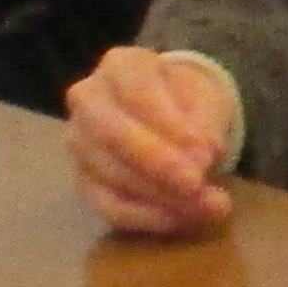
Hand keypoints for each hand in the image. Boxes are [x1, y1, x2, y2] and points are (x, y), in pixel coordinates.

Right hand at [68, 46, 238, 239]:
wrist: (171, 113)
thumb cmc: (186, 100)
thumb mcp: (206, 99)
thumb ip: (205, 124)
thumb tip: (201, 158)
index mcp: (121, 65)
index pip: (138, 93)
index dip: (171, 125)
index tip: (207, 153)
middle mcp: (88, 99)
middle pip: (113, 134)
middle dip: (158, 165)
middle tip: (198, 187)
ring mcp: (79, 142)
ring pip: (111, 174)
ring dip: (161, 197)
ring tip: (209, 208)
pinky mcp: (83, 180)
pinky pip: (108, 205)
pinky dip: (146, 218)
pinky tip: (182, 221)